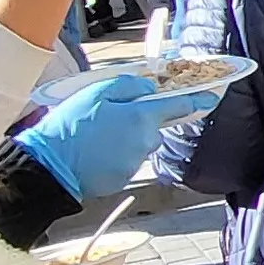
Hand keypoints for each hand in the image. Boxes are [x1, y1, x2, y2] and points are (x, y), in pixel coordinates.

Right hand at [15, 73, 218, 197]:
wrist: (50, 165)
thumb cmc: (71, 125)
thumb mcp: (97, 93)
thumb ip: (129, 86)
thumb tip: (149, 88)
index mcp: (142, 117)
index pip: (179, 106)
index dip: (197, 100)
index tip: (213, 97)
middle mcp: (146, 142)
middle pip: (153, 127)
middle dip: (138, 121)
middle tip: (108, 118)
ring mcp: (136, 163)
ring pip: (139, 145)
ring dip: (125, 139)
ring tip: (95, 137)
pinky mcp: (124, 178)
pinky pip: (126, 161)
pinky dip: (115, 155)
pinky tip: (93, 152)